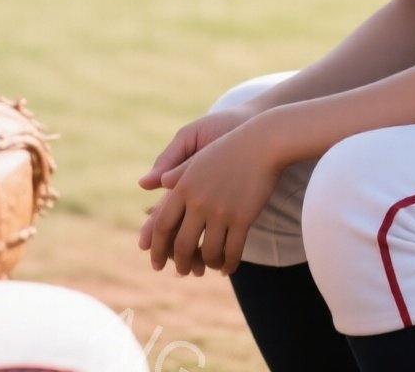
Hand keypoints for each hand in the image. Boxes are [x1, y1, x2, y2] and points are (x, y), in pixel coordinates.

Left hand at [139, 118, 283, 277]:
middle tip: (183, 272)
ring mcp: (221, 211)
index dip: (157, 248)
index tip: (155, 263)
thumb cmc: (230, 147)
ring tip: (209, 266)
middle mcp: (199, 200)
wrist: (263, 142)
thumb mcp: (199, 157)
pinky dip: (228, 264)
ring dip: (208, 264)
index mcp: (184, 186)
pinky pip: (232, 252)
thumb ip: (176, 174)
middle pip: (182, 245)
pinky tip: (228, 267)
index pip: (162, 225)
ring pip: (209, 253)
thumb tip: (151, 183)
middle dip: (181, 264)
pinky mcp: (243, 218)